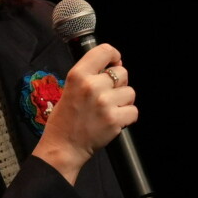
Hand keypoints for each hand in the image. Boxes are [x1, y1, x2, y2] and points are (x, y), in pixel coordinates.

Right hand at [32, 42, 136, 183]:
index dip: (114, 56)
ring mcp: (104, 103)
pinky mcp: (114, 120)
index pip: (105, 51)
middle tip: (107, 96)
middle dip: (119, 84)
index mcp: (78, 75)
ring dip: (123, 101)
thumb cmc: (65, 119)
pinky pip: (133, 111)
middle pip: (123, 73)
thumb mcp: (70, 88)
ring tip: (109, 110)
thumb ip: (90, 75)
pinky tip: (114, 120)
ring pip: (130, 92)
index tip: (114, 63)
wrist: (63, 146)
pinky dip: (127, 116)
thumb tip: (115, 65)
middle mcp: (92, 86)